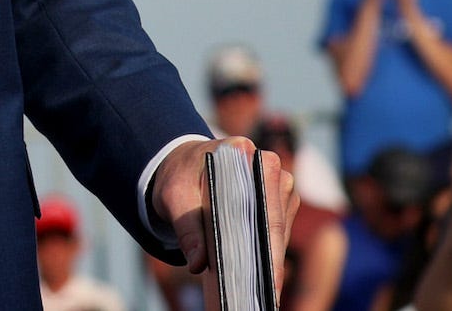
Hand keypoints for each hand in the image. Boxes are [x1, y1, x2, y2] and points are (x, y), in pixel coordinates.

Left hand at [149, 137, 295, 293]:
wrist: (182, 164)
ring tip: (260, 293)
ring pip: (279, 230)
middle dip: (270, 261)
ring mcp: (277, 184)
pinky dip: (265, 254)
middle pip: (275, 221)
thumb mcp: (172, 197)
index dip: (268, 246)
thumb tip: (198, 263)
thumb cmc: (179, 175)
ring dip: (269, 260)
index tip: (268, 281)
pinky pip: (275, 232)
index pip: (264, 204)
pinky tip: (256, 279)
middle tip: (264, 297)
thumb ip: (186, 228)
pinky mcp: (277, 201)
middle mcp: (268, 165)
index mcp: (243, 154)